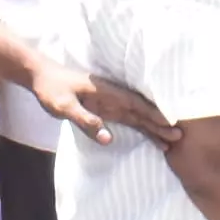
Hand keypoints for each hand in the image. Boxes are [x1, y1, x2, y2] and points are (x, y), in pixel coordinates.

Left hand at [34, 60, 175, 147]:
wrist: (41, 78)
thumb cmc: (51, 89)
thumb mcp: (64, 106)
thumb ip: (86, 120)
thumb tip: (110, 138)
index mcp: (106, 92)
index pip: (134, 104)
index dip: (152, 113)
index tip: (170, 123)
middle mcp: (112, 96)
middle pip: (141, 111)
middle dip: (159, 124)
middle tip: (178, 137)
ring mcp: (110, 103)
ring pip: (137, 117)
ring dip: (153, 128)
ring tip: (170, 142)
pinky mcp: (105, 109)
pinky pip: (127, 119)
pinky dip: (140, 128)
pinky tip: (151, 135)